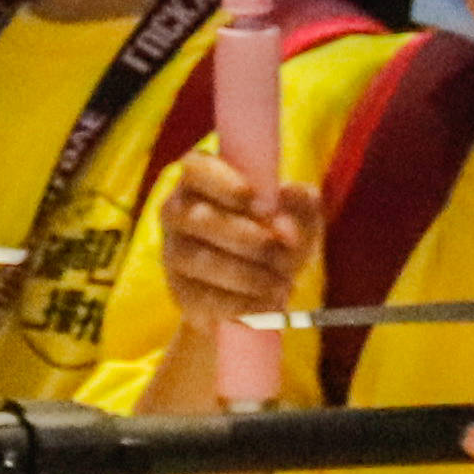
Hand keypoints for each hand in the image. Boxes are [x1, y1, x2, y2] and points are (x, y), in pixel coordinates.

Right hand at [154, 155, 322, 333]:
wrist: (263, 291)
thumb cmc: (278, 237)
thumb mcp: (299, 217)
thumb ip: (300, 201)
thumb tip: (290, 194)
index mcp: (202, 178)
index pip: (197, 169)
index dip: (227, 184)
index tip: (263, 205)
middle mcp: (177, 210)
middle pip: (199, 218)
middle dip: (247, 237)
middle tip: (280, 249)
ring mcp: (173, 252)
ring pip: (201, 260)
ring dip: (249, 275)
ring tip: (283, 285)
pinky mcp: (179, 291)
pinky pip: (205, 297)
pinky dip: (243, 303)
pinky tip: (269, 304)